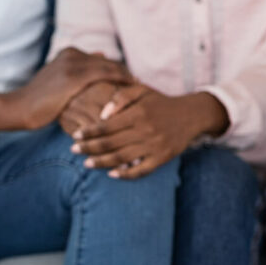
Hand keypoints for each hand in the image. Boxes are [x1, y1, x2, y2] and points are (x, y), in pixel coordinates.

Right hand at [11, 48, 131, 129]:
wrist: (20, 107)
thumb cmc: (38, 100)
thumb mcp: (58, 81)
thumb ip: (76, 71)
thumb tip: (101, 57)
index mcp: (68, 53)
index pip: (102, 60)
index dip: (118, 70)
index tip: (132, 81)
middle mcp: (72, 54)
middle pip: (108, 62)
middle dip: (126, 73)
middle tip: (143, 85)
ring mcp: (73, 64)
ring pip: (110, 67)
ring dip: (127, 77)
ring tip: (141, 88)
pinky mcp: (74, 77)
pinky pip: (106, 76)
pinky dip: (120, 82)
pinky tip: (131, 92)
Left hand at [70, 85, 227, 178]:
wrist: (191, 114)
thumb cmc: (159, 102)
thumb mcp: (141, 90)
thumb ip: (119, 98)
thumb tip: (102, 115)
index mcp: (137, 113)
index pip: (106, 126)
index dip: (88, 132)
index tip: (76, 136)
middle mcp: (145, 130)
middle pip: (110, 143)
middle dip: (89, 148)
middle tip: (73, 150)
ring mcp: (154, 146)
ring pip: (122, 158)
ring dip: (101, 162)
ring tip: (86, 164)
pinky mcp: (162, 158)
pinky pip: (141, 170)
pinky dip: (125, 174)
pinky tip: (111, 174)